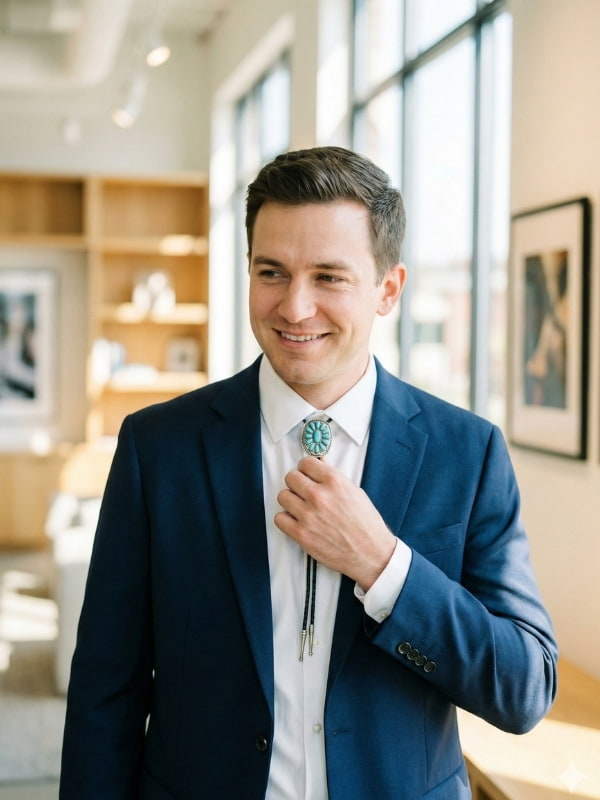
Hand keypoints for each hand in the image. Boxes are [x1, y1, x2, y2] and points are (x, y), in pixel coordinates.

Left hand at [275, 456, 396, 589]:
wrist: (371, 554)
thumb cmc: (366, 525)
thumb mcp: (355, 493)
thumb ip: (334, 478)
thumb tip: (320, 464)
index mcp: (334, 482)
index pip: (306, 462)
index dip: (306, 468)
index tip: (307, 474)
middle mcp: (319, 496)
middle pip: (291, 477)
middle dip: (297, 483)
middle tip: (303, 490)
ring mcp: (308, 515)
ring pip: (283, 496)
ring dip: (290, 500)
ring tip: (301, 507)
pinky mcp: (301, 534)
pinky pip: (279, 518)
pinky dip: (286, 519)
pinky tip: (297, 521)